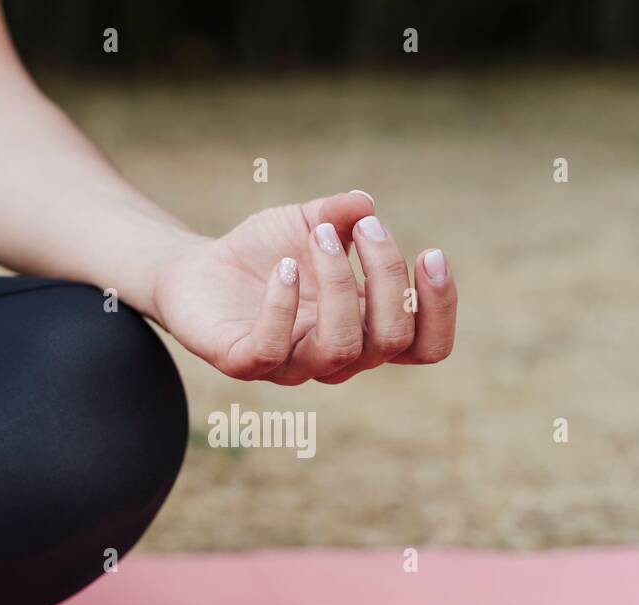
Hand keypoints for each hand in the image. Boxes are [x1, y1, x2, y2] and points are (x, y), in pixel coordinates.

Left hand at [151, 191, 456, 384]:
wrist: (198, 271)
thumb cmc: (267, 253)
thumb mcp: (310, 222)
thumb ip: (341, 214)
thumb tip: (365, 204)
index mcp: (365, 331)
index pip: (425, 346)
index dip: (440, 309)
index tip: (431, 253)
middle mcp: (336, 358)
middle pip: (391, 340)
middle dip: (387, 276)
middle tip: (367, 227)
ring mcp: (291, 366)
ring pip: (341, 348)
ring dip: (339, 284)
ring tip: (322, 236)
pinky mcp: (244, 363)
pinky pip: (272, 348)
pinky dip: (282, 305)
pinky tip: (283, 267)